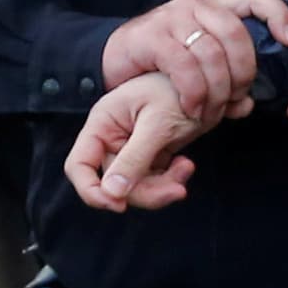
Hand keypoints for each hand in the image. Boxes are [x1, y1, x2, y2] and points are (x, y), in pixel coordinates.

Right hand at [65, 73, 206, 213]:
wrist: (208, 81)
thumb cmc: (179, 91)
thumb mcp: (158, 125)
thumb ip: (135, 158)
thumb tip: (113, 194)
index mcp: (102, 124)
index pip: (79, 166)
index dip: (91, 191)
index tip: (119, 205)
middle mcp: (111, 138)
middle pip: (113, 184)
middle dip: (146, 192)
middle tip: (178, 190)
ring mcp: (130, 148)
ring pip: (135, 187)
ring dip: (162, 188)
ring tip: (187, 168)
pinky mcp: (150, 155)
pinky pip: (153, 182)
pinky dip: (170, 180)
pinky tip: (186, 165)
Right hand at [100, 0, 287, 122]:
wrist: (114, 59)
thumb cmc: (163, 65)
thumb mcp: (200, 70)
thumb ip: (226, 83)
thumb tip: (247, 106)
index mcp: (214, 9)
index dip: (277, 14)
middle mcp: (195, 6)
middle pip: (236, 34)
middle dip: (243, 73)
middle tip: (235, 99)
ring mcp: (173, 18)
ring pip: (212, 53)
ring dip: (218, 90)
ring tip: (211, 112)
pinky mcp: (152, 36)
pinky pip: (185, 67)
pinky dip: (194, 93)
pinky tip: (192, 109)